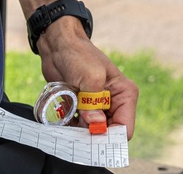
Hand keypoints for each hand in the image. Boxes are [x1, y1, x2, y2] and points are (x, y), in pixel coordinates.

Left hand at [37, 18, 138, 137]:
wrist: (58, 46)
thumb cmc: (78, 54)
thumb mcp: (90, 77)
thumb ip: (93, 103)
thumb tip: (95, 125)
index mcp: (124, 94)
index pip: (124, 128)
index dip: (109, 136)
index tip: (91, 137)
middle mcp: (114, 103)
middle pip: (107, 133)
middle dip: (92, 136)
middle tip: (76, 133)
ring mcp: (97, 107)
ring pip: (91, 133)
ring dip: (79, 133)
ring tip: (67, 123)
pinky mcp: (82, 109)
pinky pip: (79, 128)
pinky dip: (71, 128)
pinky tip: (62, 120)